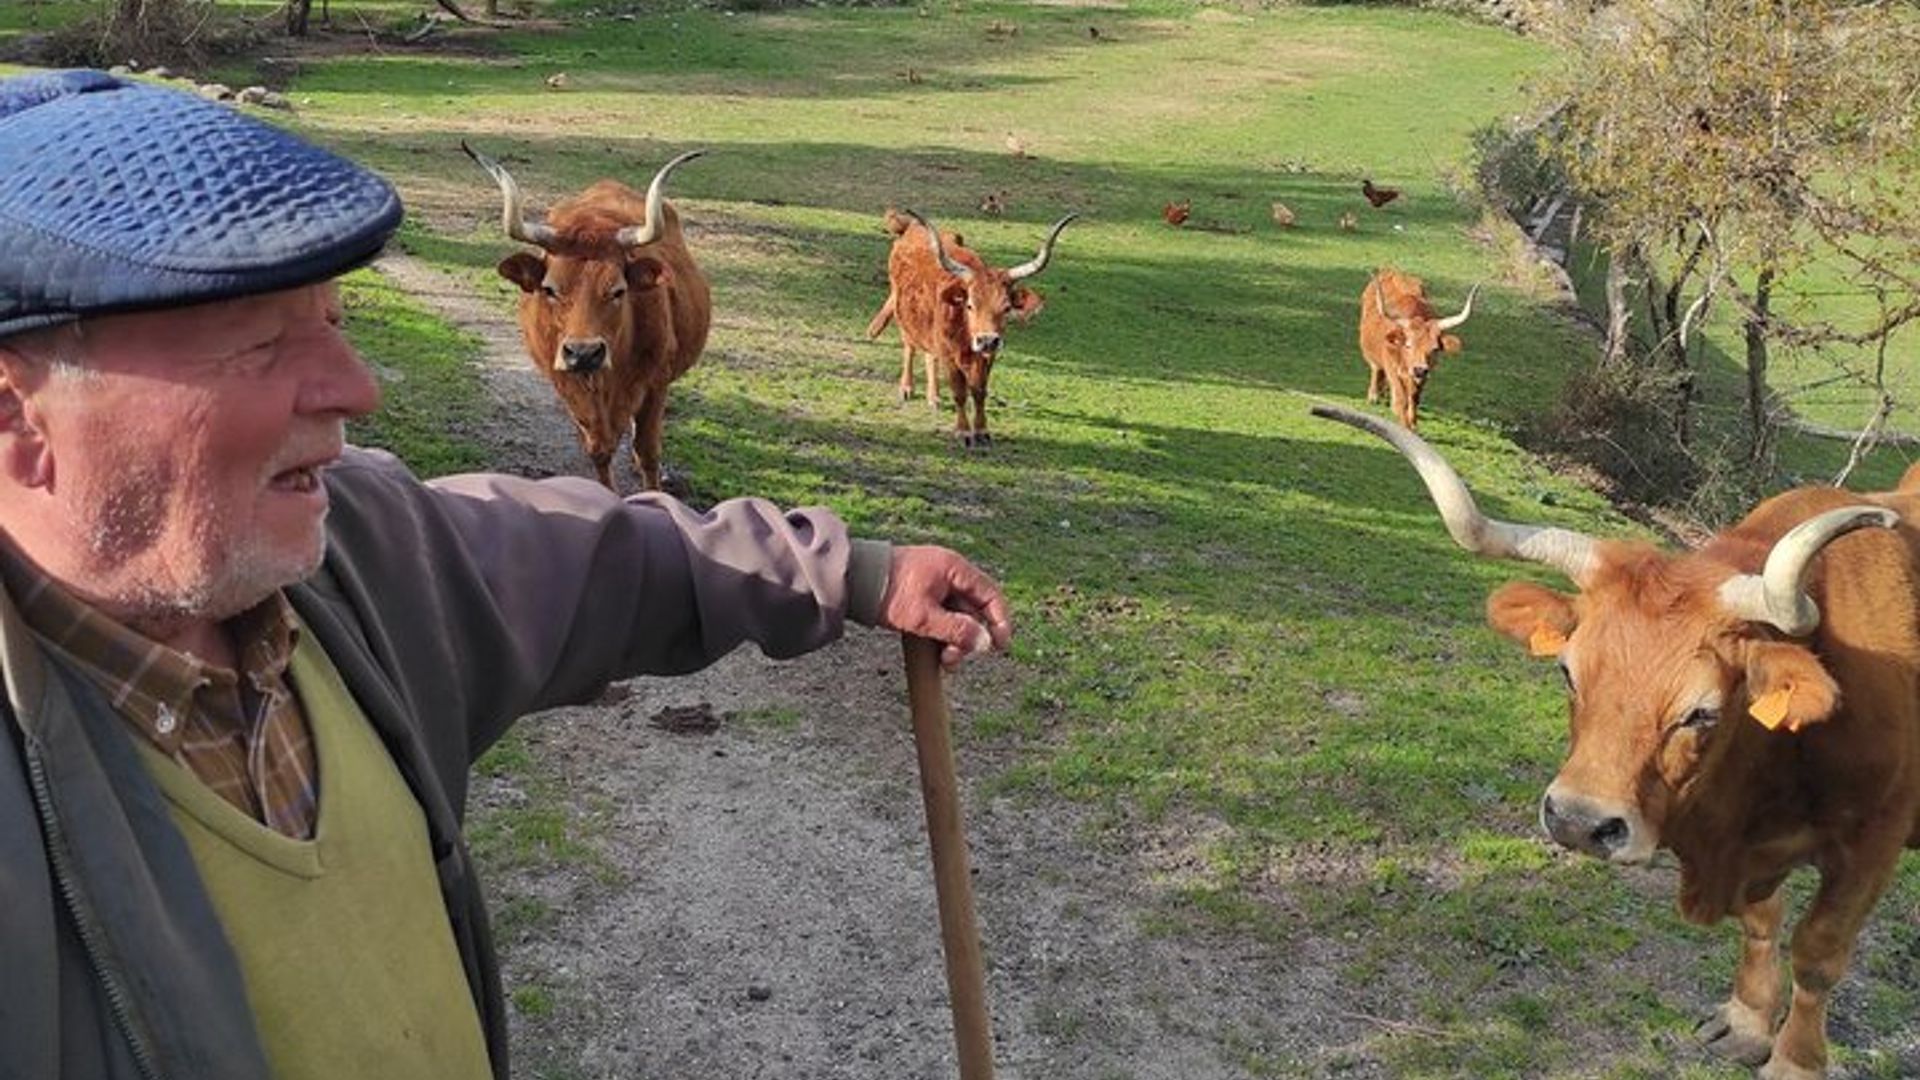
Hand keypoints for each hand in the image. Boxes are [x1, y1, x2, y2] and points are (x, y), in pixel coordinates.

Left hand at [876, 545, 1012, 669]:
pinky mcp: (921, 594)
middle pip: (973, 610)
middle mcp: (948, 572)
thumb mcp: (923, 617)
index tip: (1000, 645)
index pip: (990, 594)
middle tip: (954, 660)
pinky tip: (934, 651)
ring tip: (942, 661)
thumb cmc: (887, 592)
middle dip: (968, 639)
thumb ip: (956, 630)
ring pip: (957, 616)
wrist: (851, 580)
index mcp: (954, 568)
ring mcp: (934, 583)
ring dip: (954, 640)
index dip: (999, 621)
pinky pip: (941, 615)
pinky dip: (941, 633)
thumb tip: (984, 643)